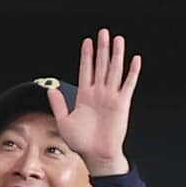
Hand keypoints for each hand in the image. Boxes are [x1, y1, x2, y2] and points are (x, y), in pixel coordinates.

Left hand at [47, 29, 140, 175]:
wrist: (96, 155)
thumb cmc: (80, 142)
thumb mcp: (63, 122)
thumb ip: (58, 104)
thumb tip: (50, 89)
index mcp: (84, 96)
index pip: (86, 70)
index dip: (86, 56)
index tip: (87, 42)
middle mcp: (98, 94)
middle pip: (101, 66)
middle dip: (102, 49)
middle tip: (103, 32)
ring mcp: (111, 97)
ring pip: (114, 71)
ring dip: (116, 55)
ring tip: (117, 39)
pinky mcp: (122, 103)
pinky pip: (128, 84)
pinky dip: (132, 72)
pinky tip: (135, 59)